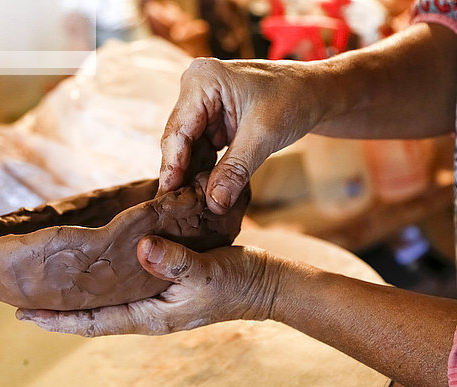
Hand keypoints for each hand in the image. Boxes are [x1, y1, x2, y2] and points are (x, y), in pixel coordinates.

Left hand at [15, 236, 285, 336]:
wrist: (260, 282)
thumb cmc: (235, 282)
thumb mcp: (206, 271)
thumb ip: (175, 261)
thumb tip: (142, 248)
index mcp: (150, 316)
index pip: (94, 323)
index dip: (58, 321)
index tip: (23, 314)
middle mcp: (144, 312)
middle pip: (91, 316)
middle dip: (57, 311)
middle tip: (21, 298)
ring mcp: (150, 300)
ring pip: (103, 302)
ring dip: (74, 297)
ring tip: (46, 284)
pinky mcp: (158, 285)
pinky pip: (119, 287)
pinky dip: (98, 281)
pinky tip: (89, 267)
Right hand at [159, 57, 323, 213]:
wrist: (317, 92)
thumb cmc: (294, 98)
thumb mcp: (264, 136)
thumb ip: (235, 170)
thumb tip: (214, 204)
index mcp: (201, 80)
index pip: (177, 130)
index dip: (172, 166)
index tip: (169, 196)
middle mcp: (195, 89)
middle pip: (178, 140)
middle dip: (180, 173)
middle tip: (176, 207)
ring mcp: (202, 105)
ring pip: (188, 148)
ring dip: (191, 174)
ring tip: (188, 205)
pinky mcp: (212, 120)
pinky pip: (202, 149)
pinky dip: (204, 169)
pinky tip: (203, 192)